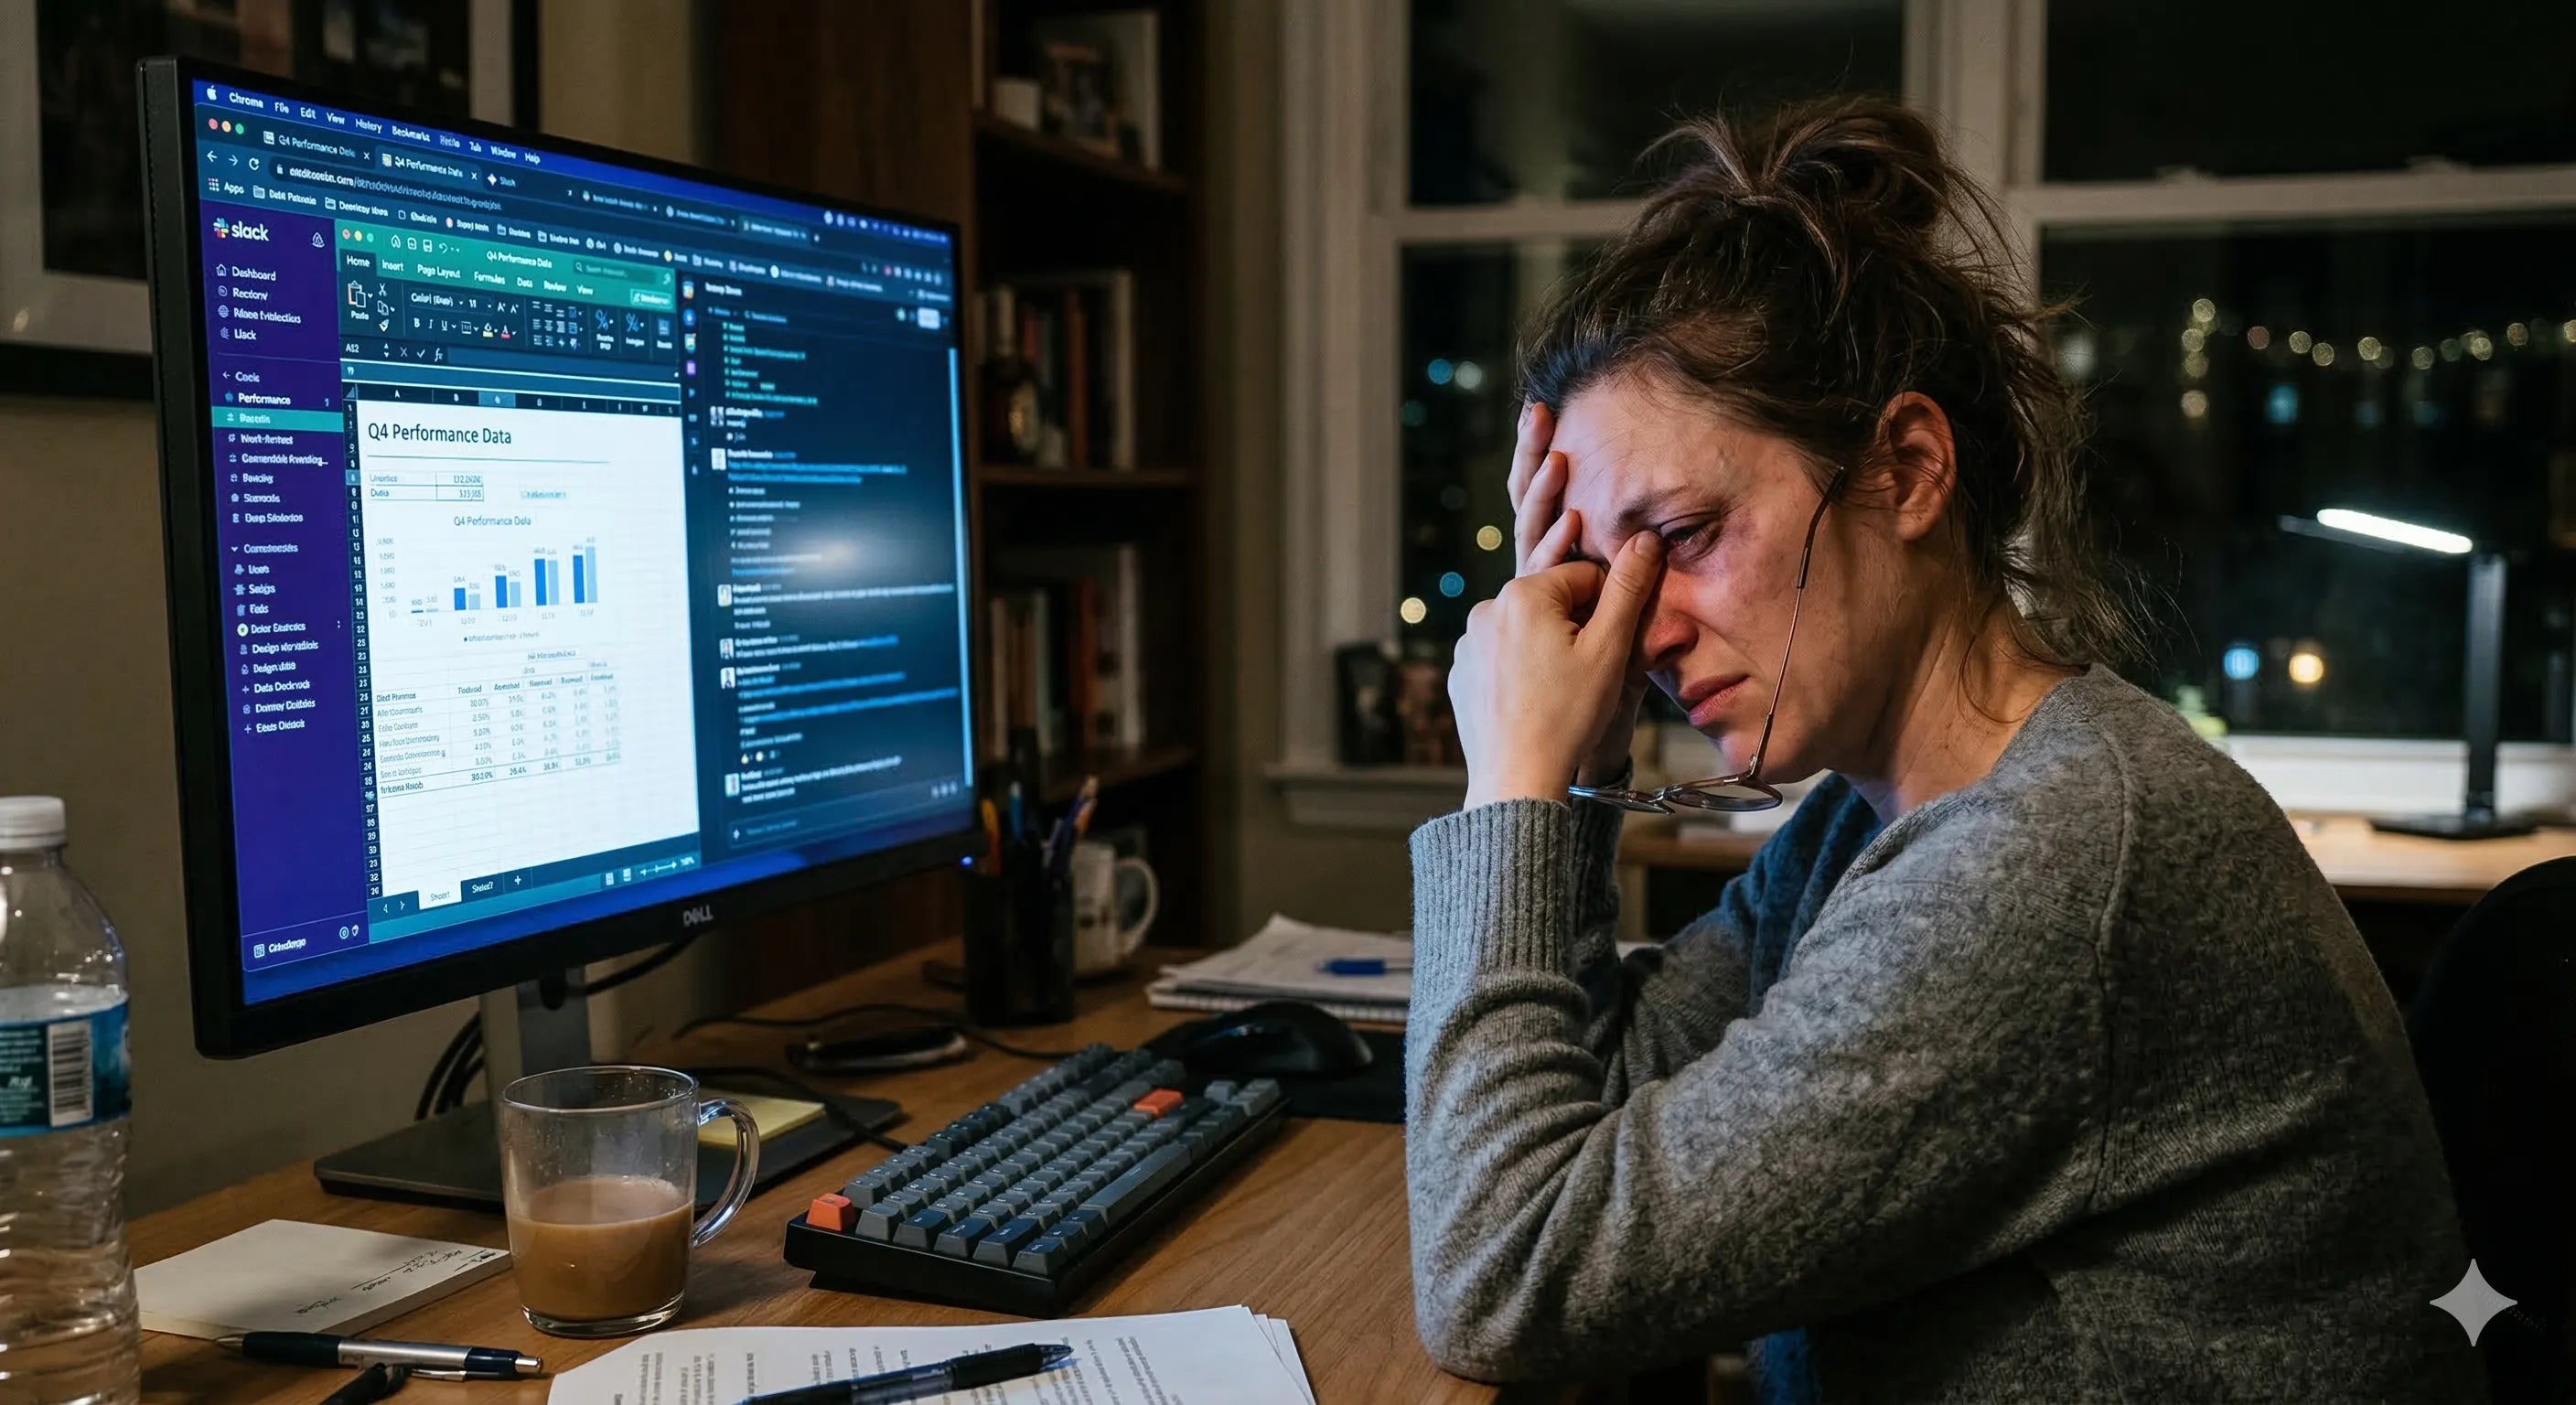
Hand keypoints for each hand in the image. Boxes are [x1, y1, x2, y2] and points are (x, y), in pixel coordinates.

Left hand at [1451, 529, 1665, 810]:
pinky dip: (1520, 669)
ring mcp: (1467, 643)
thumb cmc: (1567, 716)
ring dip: (1548, 645)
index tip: (1612, 645)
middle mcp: (1485, 609)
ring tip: (1562, 690)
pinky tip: (1535, 700)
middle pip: (1551, 600)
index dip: (1608, 607)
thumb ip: (1628, 589)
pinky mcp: (1461, 673)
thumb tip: (1645, 539)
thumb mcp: (1609, 649)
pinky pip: (1500, 656)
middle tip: (1589, 671)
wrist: (1517, 779)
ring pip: (1525, 628)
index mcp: (1522, 594)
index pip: (1583, 575)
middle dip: (1576, 625)